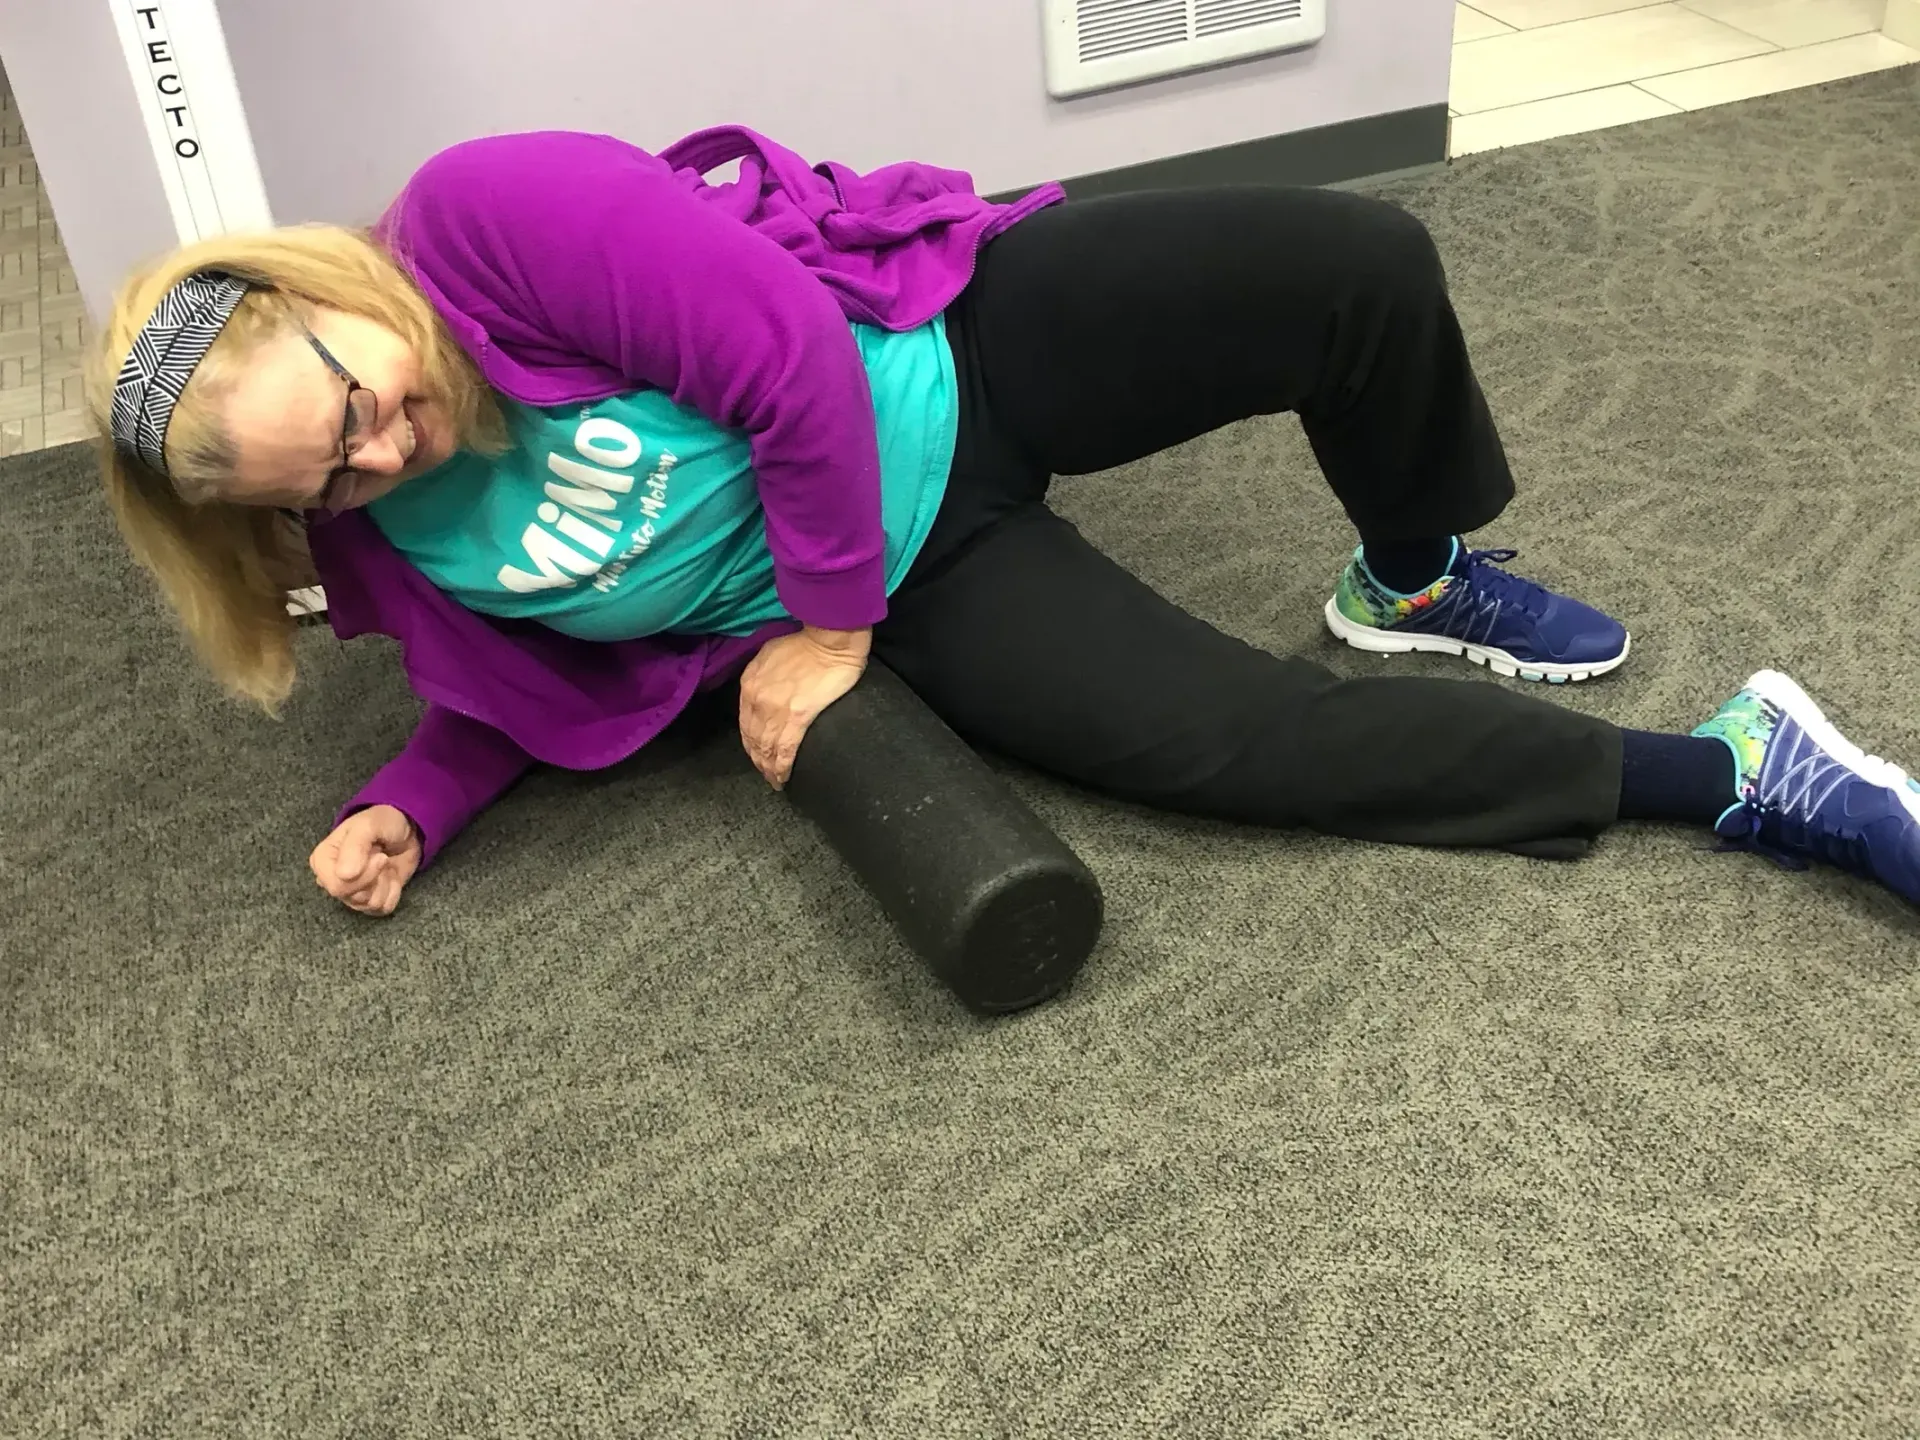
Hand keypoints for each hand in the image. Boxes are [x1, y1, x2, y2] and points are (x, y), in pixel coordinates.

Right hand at [310, 804, 422, 915]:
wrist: (406, 831)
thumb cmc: (383, 823)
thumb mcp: (369, 825)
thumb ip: (355, 846)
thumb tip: (345, 875)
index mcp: (322, 860)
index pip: (337, 886)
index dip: (364, 876)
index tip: (379, 856)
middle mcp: (332, 879)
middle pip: (353, 897)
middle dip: (375, 879)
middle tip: (383, 858)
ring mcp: (350, 892)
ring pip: (368, 905)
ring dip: (385, 884)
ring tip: (385, 865)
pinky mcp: (369, 900)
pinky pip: (382, 909)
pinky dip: (393, 892)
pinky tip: (391, 876)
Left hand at [738, 626, 870, 787]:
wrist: (829, 638)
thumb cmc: (807, 642)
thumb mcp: (771, 654)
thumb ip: (763, 675)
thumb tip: (765, 688)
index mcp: (750, 684)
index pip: (745, 723)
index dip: (750, 743)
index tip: (757, 754)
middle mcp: (757, 700)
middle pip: (753, 739)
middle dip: (758, 760)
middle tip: (766, 774)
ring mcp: (775, 710)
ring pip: (766, 749)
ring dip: (768, 769)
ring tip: (774, 781)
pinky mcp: (798, 717)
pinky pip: (784, 750)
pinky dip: (781, 768)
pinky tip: (783, 778)